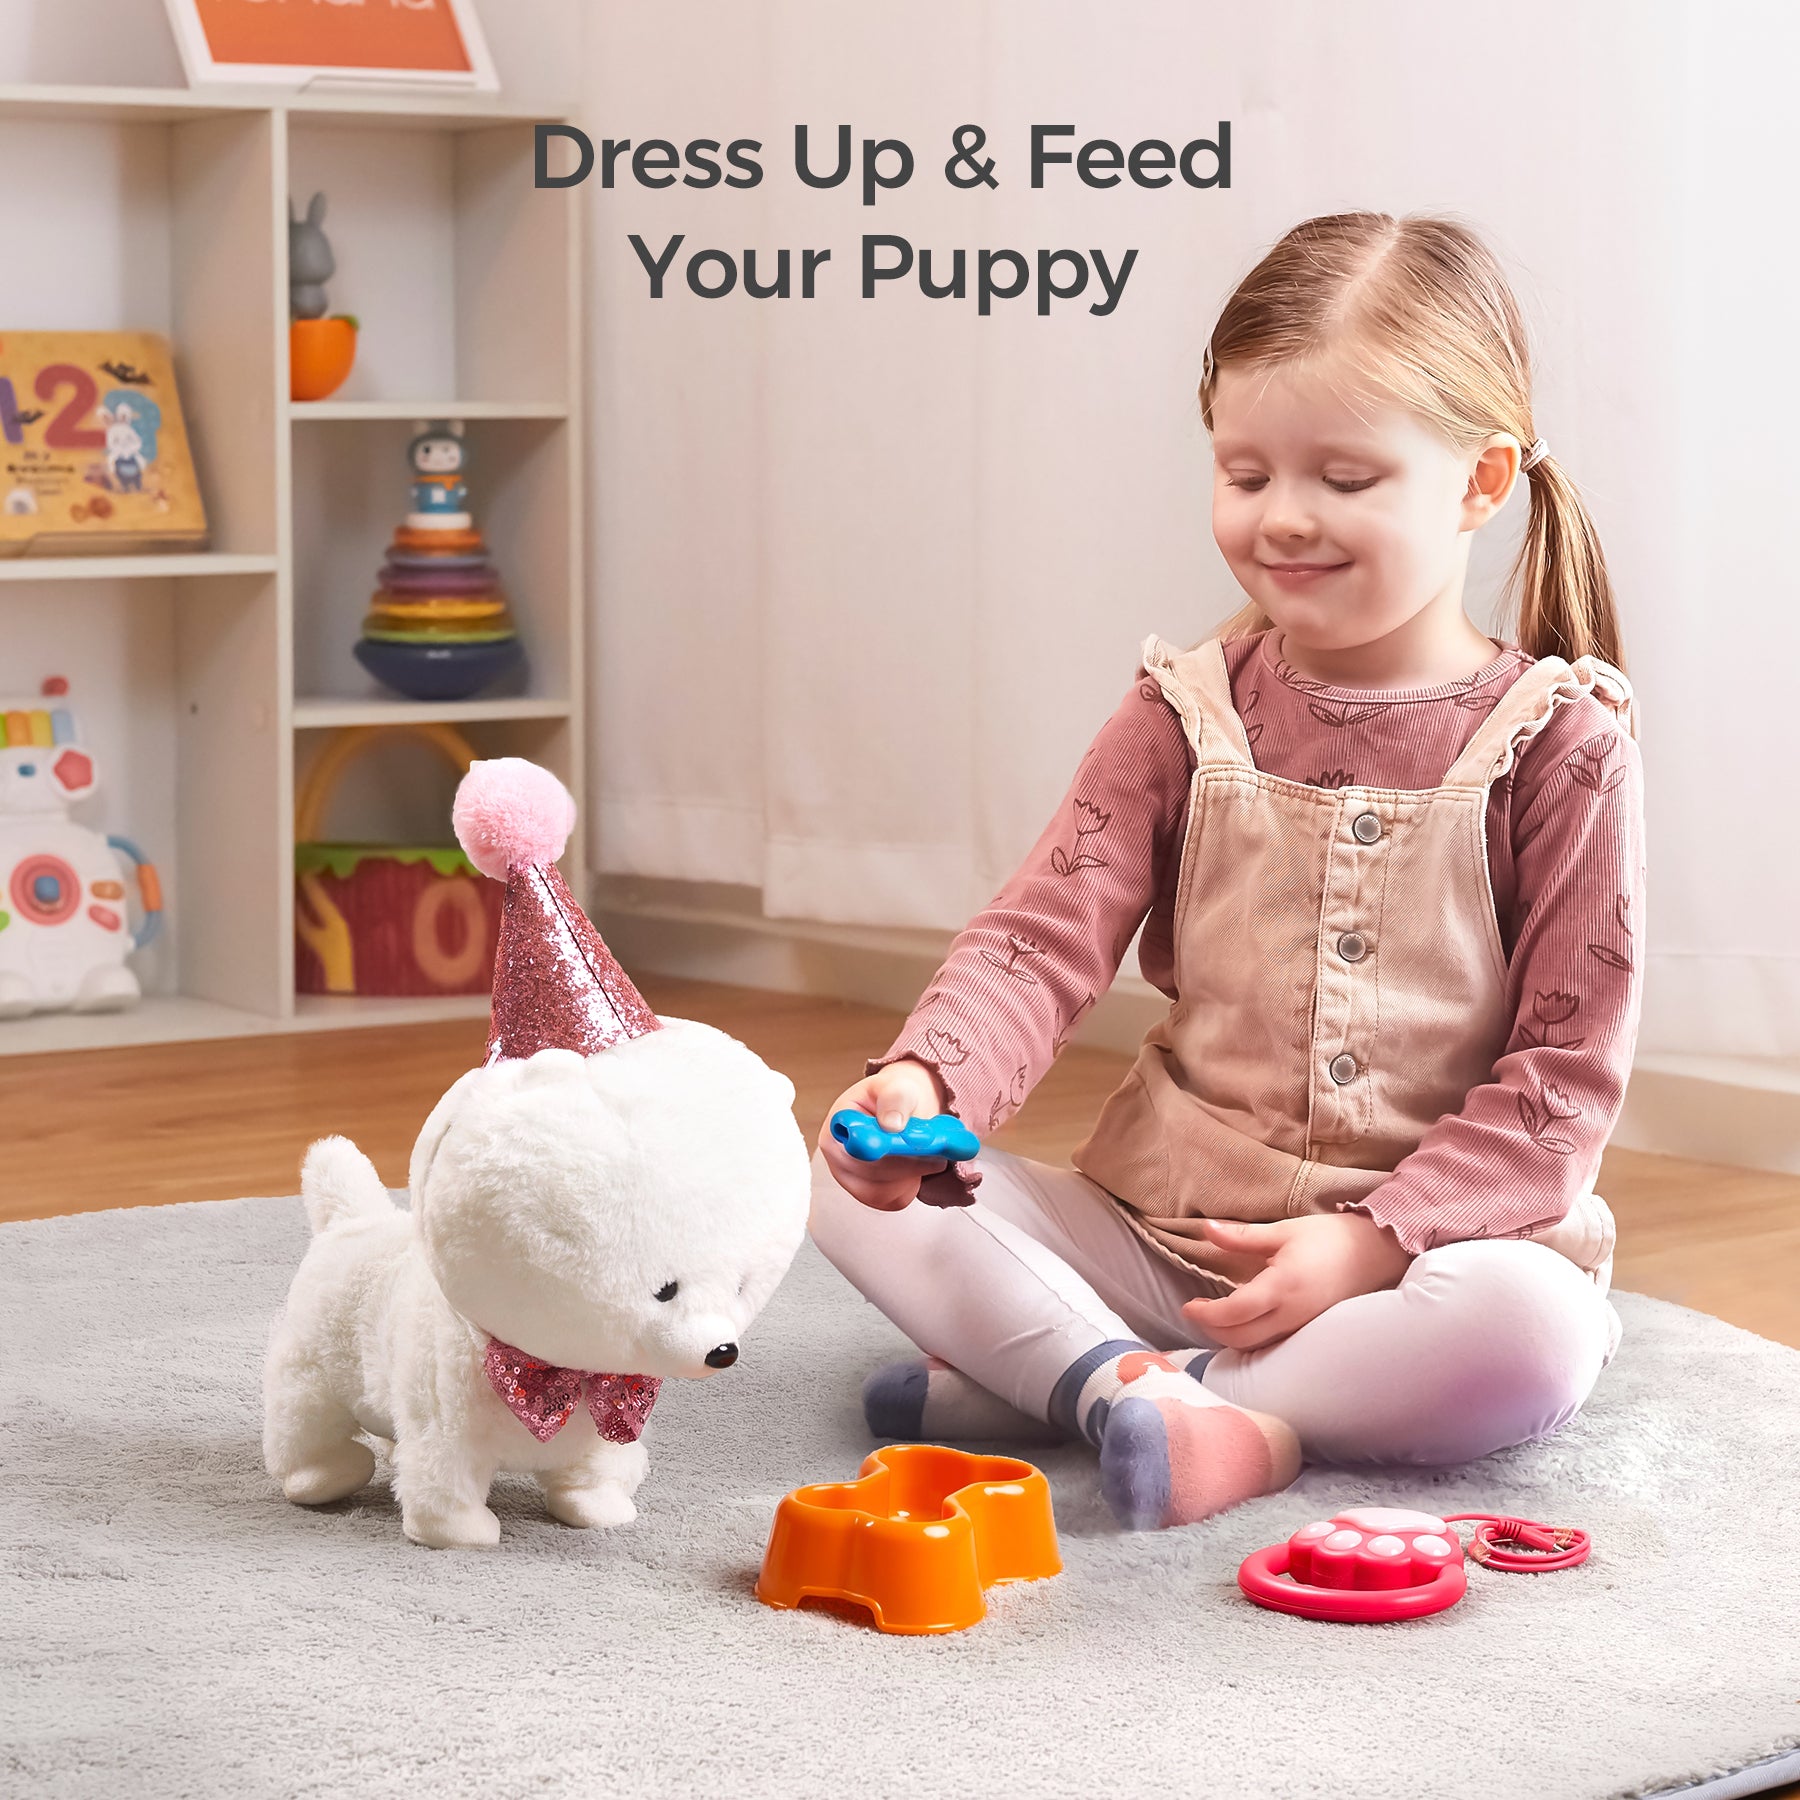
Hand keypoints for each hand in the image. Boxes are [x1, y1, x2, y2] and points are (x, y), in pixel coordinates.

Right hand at [816, 1058, 948, 1211]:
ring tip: (924, 1153)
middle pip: (872, 1175)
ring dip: (912, 1174)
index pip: (858, 1149)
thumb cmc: (897, 1098)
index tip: (913, 1144)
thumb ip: (896, 1099)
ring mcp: (851, 1180)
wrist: (905, 1110)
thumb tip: (891, 1124)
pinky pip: (893, 1200)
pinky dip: (911, 1186)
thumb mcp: (899, 1087)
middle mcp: (837, 1157)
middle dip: (909, 1162)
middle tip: (935, 1149)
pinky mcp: (869, 1195)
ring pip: (884, 1192)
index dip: (887, 1150)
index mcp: (838, 1126)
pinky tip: (915, 1167)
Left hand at [1180, 1211, 1413, 1350]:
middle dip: (1211, 1330)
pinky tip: (1243, 1323)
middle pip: (1240, 1338)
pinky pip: (1274, 1344)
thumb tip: (1206, 1229)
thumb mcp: (1283, 1231)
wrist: (1377, 1252)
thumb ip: (1241, 1236)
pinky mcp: (1311, 1330)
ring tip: (1215, 1317)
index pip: (1233, 1313)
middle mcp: (1292, 1313)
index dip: (1205, 1315)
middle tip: (1196, 1311)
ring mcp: (1304, 1326)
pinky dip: (1251, 1339)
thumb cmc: (1330, 1237)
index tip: (1187, 1305)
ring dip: (1229, 1338)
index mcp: (1282, 1286)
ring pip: (1256, 1346)